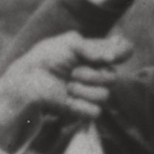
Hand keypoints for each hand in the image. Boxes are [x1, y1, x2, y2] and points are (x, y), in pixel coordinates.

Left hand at [0, 30, 133, 149]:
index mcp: (99, 54)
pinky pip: (95, 111)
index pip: (125, 50)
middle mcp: (100, 73)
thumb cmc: (47, 57)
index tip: (108, 55)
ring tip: (67, 84)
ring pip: (105, 95)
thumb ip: (93, 47)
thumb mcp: (70, 43)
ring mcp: (93, 91)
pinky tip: (67, 97)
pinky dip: (80, 104)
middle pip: (113, 78)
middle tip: (72, 71)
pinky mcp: (84, 109)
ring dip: (83, 89)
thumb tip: (112, 57)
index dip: (122, 52)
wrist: (29, 78)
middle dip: (90, 74)